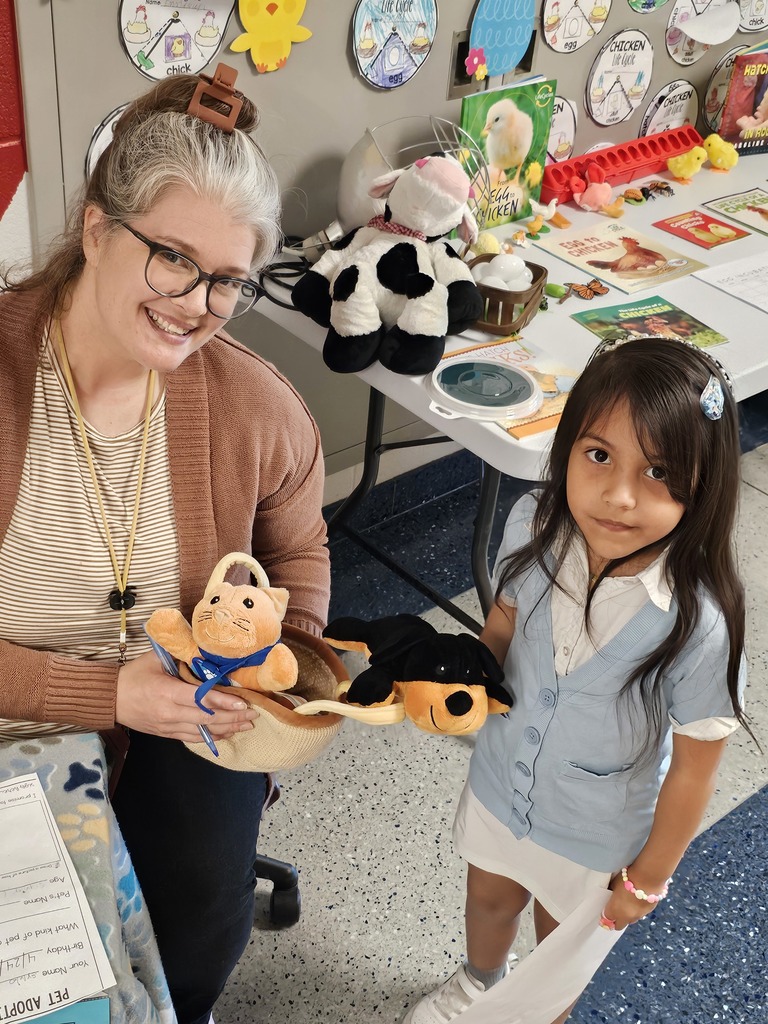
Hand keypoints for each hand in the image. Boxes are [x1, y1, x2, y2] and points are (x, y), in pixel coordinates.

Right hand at [115, 650, 258, 740]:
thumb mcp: (154, 658)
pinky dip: (211, 737)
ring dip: (227, 729)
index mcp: (167, 692)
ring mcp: (168, 726)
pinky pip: (192, 738)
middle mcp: (170, 713)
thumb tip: (204, 647)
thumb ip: (180, 653)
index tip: (244, 703)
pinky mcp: (166, 734)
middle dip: (233, 717)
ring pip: (203, 731)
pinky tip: (226, 734)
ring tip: (246, 726)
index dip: (224, 701)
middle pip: (207, 718)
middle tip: (254, 715)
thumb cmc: (133, 675)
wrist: (109, 699)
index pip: (201, 698)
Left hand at [600, 871, 662, 930]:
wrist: (648, 878)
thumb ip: (612, 892)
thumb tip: (613, 895)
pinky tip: (639, 899)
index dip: (606, 915)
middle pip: (619, 926)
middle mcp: (626, 917)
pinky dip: (638, 909)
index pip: (607, 918)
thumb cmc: (628, 878)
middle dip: (616, 921)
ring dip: (628, 915)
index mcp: (615, 910)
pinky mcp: (649, 912)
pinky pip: (641, 914)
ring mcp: (638, 916)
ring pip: (631, 920)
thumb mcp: (614, 884)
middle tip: (616, 911)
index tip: (606, 910)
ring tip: (629, 903)